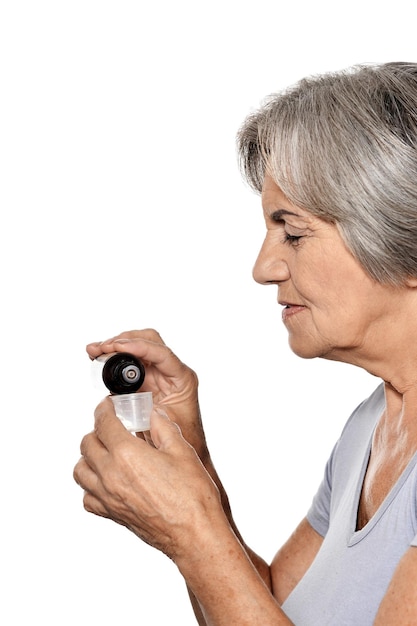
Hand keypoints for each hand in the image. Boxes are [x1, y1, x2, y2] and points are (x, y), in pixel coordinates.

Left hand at [73, 397, 221, 559]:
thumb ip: (164, 428)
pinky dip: (91, 486)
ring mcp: (108, 497)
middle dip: (97, 430)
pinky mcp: (112, 515)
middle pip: (87, 444)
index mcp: (127, 454)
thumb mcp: (182, 451)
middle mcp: (111, 475)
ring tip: (105, 452)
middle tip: (111, 427)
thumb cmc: (192, 496)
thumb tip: (155, 415)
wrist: (194, 534)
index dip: (104, 410)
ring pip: (80, 470)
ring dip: (89, 457)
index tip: (108, 406)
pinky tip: (107, 481)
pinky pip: (87, 498)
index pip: (103, 423)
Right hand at [87, 329, 206, 456]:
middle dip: (124, 340)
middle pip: (148, 341)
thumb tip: (118, 400)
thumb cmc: (182, 440)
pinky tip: (98, 358)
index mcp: (182, 378)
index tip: (116, 347)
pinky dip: (113, 358)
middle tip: (102, 348)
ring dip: (115, 346)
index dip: (138, 347)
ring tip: (94, 351)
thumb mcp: (165, 425)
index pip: (161, 353)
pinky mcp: (146, 380)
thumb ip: (145, 411)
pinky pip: (129, 363)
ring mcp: (158, 374)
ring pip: (137, 348)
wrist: (184, 452)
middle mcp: (171, 371)